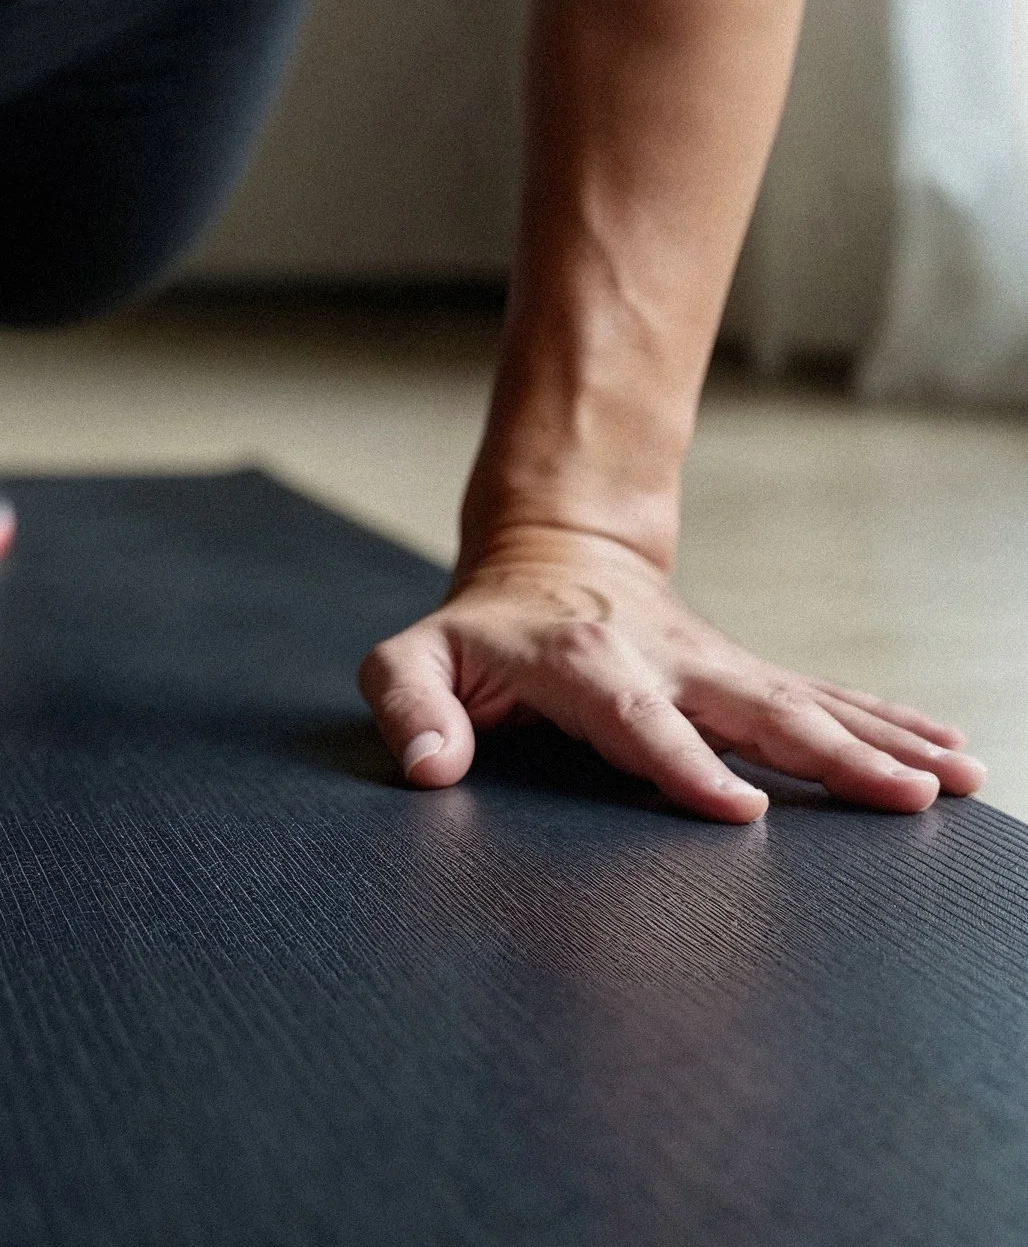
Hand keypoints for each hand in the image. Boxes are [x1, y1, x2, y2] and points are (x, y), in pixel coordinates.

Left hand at [359, 527, 985, 822]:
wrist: (550, 554)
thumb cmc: (480, 631)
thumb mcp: (414, 658)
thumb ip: (409, 707)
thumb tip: (429, 768)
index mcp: (586, 668)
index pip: (639, 724)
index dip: (683, 765)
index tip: (739, 809)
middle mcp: (667, 664)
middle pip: (753, 710)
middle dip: (828, 753)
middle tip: (901, 795)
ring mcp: (716, 667)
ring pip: (807, 702)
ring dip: (882, 741)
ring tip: (952, 779)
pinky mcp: (747, 675)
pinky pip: (825, 699)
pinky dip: (891, 725)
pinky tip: (949, 757)